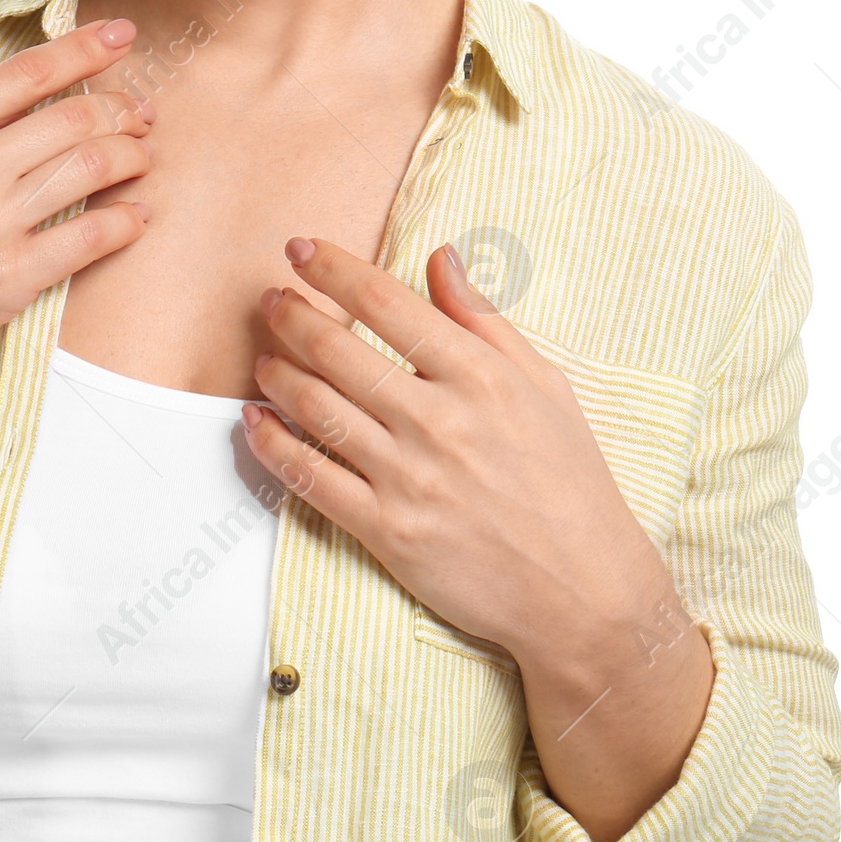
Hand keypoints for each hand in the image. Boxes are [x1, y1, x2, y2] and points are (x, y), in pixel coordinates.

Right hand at [0, 17, 155, 405]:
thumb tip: (28, 105)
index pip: (32, 70)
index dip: (88, 47)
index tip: (124, 34)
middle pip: (76, 117)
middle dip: (123, 108)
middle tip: (141, 112)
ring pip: (94, 166)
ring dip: (133, 156)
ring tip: (141, 156)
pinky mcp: (13, 279)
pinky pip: (94, 236)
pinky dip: (128, 220)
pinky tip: (137, 215)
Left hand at [242, 237, 665, 662]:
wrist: (585, 593)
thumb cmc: (569, 482)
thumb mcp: (544, 384)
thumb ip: (483, 318)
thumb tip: (440, 257)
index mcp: (478, 375)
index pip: (385, 302)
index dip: (332, 269)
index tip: (301, 249)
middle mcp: (438, 419)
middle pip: (337, 349)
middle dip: (291, 315)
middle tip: (271, 301)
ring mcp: (409, 477)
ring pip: (316, 408)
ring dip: (275, 374)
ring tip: (263, 356)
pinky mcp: (387, 531)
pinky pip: (311, 478)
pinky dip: (272, 445)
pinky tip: (255, 422)